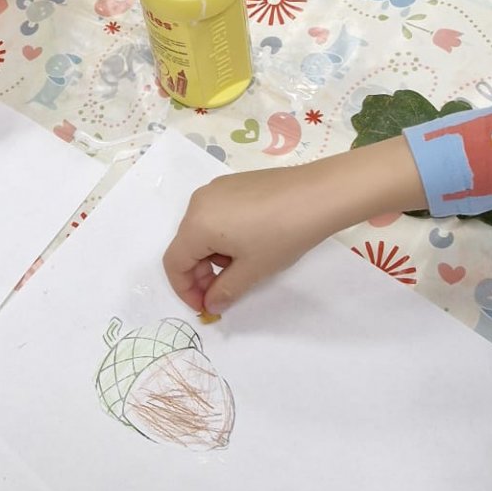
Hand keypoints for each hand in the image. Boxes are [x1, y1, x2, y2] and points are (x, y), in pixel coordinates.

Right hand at [163, 139, 422, 314]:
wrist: (317, 195)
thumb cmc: (281, 236)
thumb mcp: (252, 271)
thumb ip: (224, 291)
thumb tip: (211, 304)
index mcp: (196, 224)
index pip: (174, 263)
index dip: (185, 290)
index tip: (204, 307)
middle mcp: (198, 202)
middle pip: (186, 245)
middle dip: (200, 274)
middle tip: (223, 293)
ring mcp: (216, 189)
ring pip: (201, 230)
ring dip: (213, 256)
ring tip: (242, 267)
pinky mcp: (233, 183)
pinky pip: (216, 214)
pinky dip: (223, 235)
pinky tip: (250, 243)